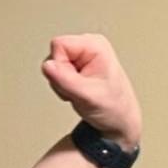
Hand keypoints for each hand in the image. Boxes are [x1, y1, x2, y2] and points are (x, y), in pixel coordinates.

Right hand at [42, 33, 141, 147]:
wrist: (120, 122)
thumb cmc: (113, 109)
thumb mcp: (88, 96)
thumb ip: (65, 80)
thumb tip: (47, 65)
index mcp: (94, 45)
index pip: (59, 45)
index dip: (60, 66)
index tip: (75, 82)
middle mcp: (88, 46)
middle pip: (55, 55)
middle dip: (61, 77)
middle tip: (79, 91)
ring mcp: (82, 56)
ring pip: (54, 65)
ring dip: (62, 84)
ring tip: (80, 93)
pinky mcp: (77, 66)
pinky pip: (57, 73)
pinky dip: (63, 87)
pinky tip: (78, 92)